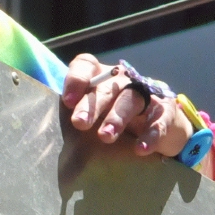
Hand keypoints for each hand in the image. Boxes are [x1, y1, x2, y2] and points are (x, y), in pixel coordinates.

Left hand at [61, 53, 191, 156]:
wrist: (161, 129)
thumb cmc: (117, 120)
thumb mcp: (95, 116)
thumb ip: (77, 116)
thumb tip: (48, 129)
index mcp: (101, 77)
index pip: (85, 65)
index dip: (75, 79)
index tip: (67, 101)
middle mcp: (123, 81)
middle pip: (106, 86)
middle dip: (92, 105)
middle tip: (79, 123)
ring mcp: (146, 94)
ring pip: (131, 100)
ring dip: (117, 117)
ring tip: (105, 136)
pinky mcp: (166, 112)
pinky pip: (159, 121)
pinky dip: (150, 135)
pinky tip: (140, 149)